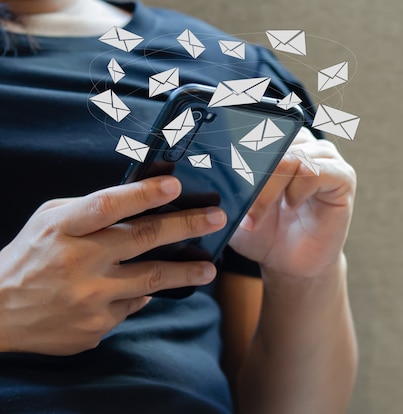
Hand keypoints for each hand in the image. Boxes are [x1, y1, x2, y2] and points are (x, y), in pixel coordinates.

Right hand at [0, 176, 225, 355]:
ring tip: (209, 268)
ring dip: (187, 271)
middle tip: (217, 220)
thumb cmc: (29, 257)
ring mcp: (89, 297)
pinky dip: (140, 294)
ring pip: (152, 279)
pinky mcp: (96, 325)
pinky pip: (132, 305)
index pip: (109, 205)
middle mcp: (79, 262)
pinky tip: (143, 289)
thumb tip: (143, 207)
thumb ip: (92, 212)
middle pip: (144, 239)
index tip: (176, 186)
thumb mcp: (50, 221)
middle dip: (188, 226)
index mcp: (64, 228)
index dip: (144, 194)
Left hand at [229, 128, 356, 279]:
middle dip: (251, 177)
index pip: (257, 128)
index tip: (223, 169)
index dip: (239, 146)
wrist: (289, 264)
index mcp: (279, 143)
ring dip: (268, 190)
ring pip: (291, 158)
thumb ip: (226, 183)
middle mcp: (305, 145)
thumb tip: (210, 168)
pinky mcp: (343, 177)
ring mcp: (326, 159)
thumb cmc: (264, 232)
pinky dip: (297, 191)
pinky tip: (291, 206)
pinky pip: (315, 172)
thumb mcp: (235, 205)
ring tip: (257, 216)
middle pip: (273, 143)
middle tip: (240, 205)